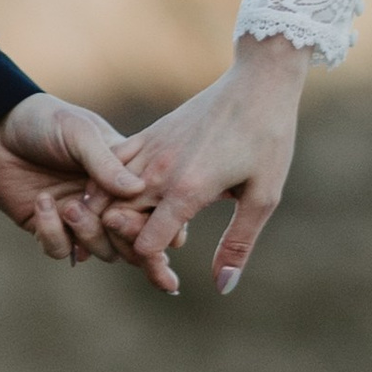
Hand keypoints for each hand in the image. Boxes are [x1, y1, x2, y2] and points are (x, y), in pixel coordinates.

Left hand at [0, 93, 143, 267]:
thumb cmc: (45, 120)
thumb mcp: (78, 133)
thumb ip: (104, 162)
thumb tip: (138, 189)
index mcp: (124, 176)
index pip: (151, 209)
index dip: (160, 223)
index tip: (159, 227)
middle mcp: (106, 202)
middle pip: (131, 239)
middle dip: (127, 237)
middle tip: (110, 220)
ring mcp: (78, 218)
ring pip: (100, 249)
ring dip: (88, 233)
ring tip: (68, 206)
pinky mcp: (48, 228)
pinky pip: (59, 248)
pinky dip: (52, 232)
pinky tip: (41, 202)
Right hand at [99, 36, 309, 298]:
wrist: (257, 83)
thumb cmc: (267, 140)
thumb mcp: (263, 197)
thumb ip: (237, 244)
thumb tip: (223, 287)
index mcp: (188, 190)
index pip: (145, 244)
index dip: (152, 267)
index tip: (168, 277)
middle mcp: (160, 170)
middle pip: (116, 221)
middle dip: (123, 247)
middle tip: (147, 263)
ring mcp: (150, 149)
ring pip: (103, 193)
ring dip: (108, 219)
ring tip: (124, 237)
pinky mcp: (148, 134)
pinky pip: (111, 166)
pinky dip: (104, 189)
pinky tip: (116, 204)